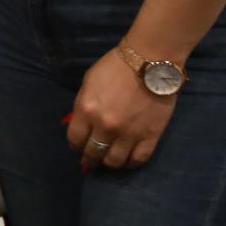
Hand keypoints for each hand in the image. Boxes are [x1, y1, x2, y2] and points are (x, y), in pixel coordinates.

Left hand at [66, 49, 176, 172]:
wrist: (149, 62)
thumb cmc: (115, 67)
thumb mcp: (89, 83)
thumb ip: (82, 105)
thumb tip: (79, 124)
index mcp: (86, 110)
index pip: (75, 140)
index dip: (75, 147)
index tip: (77, 148)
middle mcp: (105, 126)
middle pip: (93, 153)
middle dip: (89, 159)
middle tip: (90, 160)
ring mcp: (129, 133)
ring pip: (115, 162)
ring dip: (108, 164)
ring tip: (108, 161)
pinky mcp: (150, 136)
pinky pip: (138, 160)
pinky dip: (130, 164)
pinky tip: (127, 161)